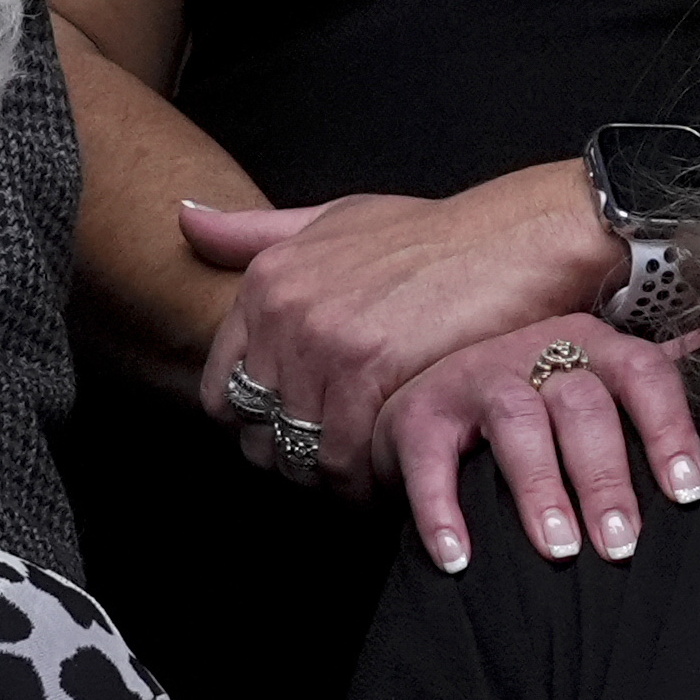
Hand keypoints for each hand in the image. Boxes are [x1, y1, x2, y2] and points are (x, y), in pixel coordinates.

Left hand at [182, 165, 619, 481]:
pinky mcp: (367, 369)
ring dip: (330, 480)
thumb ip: (256, 232)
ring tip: (367, 477)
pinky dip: (361, 480)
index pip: (221, 393)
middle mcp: (282, 307)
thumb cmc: (431, 237)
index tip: (303, 436)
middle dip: (294, 460)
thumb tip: (185, 219)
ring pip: (297, 451)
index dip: (260, 428)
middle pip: (257, 431)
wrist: (513, 241)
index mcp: (266, 279)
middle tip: (338, 468)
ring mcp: (322, 338)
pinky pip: (340, 455)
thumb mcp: (335, 219)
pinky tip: (391, 474)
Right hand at [381, 314, 699, 571]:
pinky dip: (442, 509)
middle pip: (582, 405)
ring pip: (516, 421)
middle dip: (605, 476)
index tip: (688, 492)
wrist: (426, 401)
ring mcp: (475, 377)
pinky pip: (431, 460)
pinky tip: (459, 556)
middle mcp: (536, 352)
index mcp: (591, 347)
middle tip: (620, 543)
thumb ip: (649, 377)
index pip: (644, 373)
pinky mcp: (419, 416)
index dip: (669, 429)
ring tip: (558, 548)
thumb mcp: (590, 379)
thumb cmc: (531, 400)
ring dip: (540, 487)